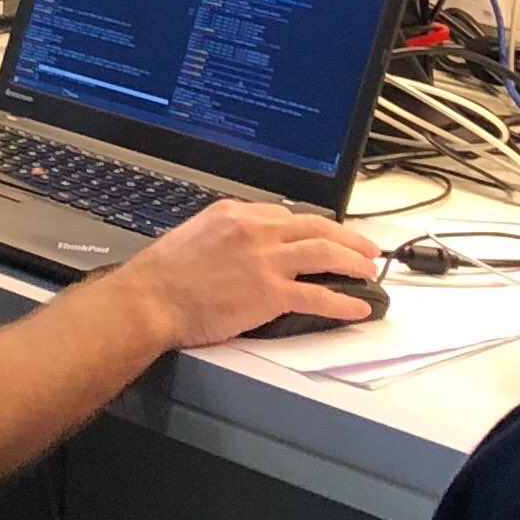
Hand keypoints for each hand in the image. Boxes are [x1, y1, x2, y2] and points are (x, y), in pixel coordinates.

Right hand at [105, 201, 383, 350]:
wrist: (150, 299)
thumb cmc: (163, 275)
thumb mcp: (196, 235)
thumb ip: (227, 234)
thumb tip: (246, 245)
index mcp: (237, 213)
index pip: (286, 214)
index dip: (312, 227)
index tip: (325, 235)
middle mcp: (256, 229)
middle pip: (316, 226)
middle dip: (347, 236)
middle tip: (366, 247)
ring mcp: (266, 260)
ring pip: (325, 252)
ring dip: (353, 260)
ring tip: (370, 269)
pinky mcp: (270, 293)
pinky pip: (317, 294)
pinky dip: (343, 300)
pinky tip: (358, 306)